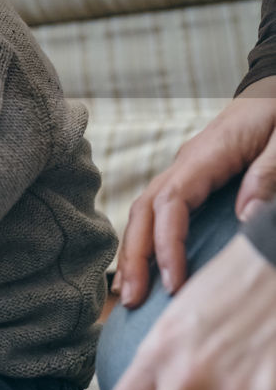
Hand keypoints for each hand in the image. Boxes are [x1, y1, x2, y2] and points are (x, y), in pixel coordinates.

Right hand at [114, 76, 275, 307]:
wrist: (273, 88)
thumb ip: (268, 173)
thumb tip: (246, 217)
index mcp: (205, 156)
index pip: (170, 202)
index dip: (166, 244)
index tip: (174, 283)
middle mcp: (185, 163)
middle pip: (143, 210)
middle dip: (134, 256)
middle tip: (133, 300)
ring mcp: (183, 171)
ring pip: (143, 211)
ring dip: (132, 252)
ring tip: (129, 294)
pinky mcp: (189, 179)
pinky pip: (156, 211)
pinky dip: (143, 240)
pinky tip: (141, 267)